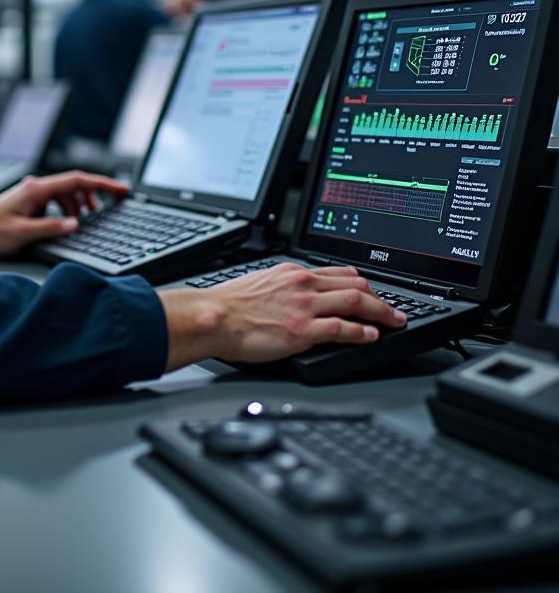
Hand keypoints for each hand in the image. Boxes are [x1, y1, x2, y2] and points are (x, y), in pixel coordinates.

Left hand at [0, 171, 129, 256]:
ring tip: (85, 220)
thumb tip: (75, 224)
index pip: (77, 180)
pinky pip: (56, 200)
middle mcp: (36, 186)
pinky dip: (67, 209)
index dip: (102, 184)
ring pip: (66, 193)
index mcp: (37, 189)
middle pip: (75, 184)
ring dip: (79, 204)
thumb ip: (51, 227)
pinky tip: (67, 221)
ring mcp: (33, 192)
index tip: (121, 189)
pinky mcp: (30, 200)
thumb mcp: (23, 232)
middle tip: (111, 206)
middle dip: (94, 194)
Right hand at [158, 263, 406, 370]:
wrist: (214, 316)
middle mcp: (303, 285)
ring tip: (394, 321)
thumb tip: (295, 295)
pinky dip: (361, 332)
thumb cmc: (229, 304)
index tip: (371, 291)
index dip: (361, 283)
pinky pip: (342, 329)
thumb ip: (283, 286)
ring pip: (355, 303)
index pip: (338, 273)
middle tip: (393, 309)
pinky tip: (371, 336)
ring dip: (380, 313)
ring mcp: (305, 307)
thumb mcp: (260, 282)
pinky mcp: (303, 330)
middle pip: (355, 285)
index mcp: (293, 273)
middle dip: (379, 298)